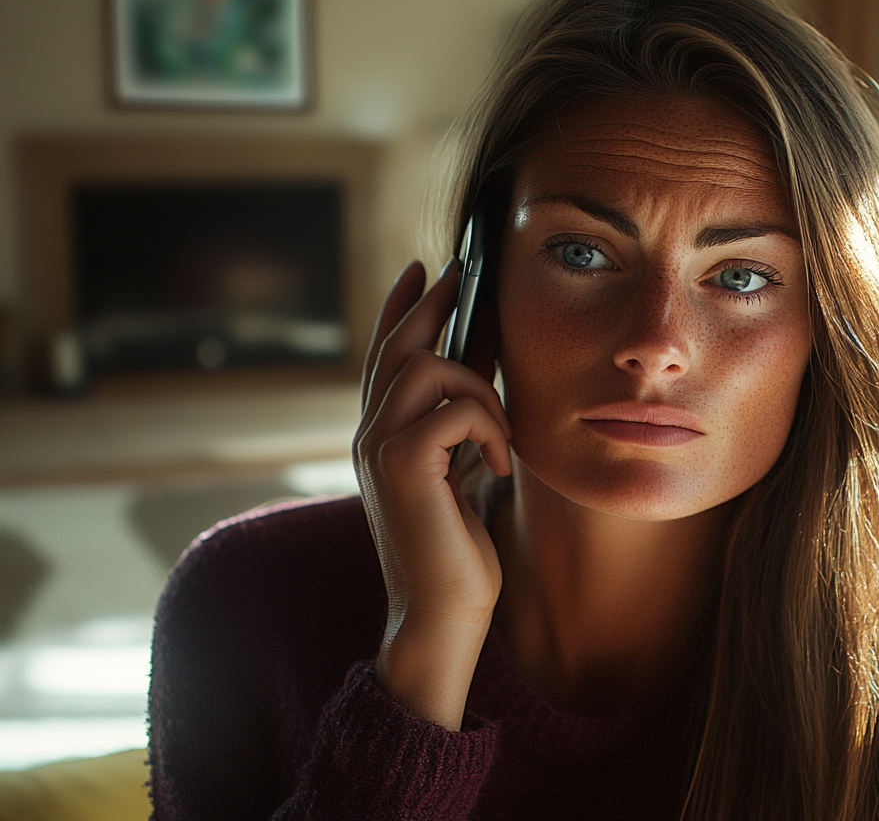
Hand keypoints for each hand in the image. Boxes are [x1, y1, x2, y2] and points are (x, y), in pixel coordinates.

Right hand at [353, 260, 511, 728]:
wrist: (443, 616)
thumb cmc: (457, 552)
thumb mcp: (464, 469)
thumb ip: (464, 422)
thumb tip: (487, 368)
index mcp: (381, 438)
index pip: (384, 356)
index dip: (400, 308)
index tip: (422, 270)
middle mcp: (369, 436)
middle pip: (396, 345)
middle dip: (431, 304)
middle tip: (460, 272)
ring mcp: (379, 447)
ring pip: (426, 366)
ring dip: (478, 387)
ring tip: (499, 431)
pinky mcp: (402, 464)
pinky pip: (456, 408)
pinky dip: (490, 426)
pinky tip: (499, 464)